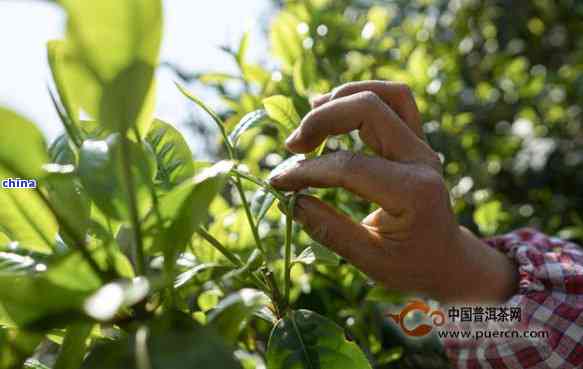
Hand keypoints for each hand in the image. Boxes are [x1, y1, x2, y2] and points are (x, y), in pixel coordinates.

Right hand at [270, 81, 516, 302]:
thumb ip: (329, 229)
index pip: (348, 166)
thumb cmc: (411, 266)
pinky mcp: (418, 140)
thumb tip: (290, 201)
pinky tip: (333, 106)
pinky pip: (395, 99)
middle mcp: (422, 159)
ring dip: (341, 98)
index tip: (278, 182)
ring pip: (385, 95)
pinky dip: (361, 95)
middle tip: (292, 146)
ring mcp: (423, 145)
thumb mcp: (369, 260)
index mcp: (413, 192)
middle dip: (321, 120)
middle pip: (368, 109)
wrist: (448, 260)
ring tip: (309, 117)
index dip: (306, 171)